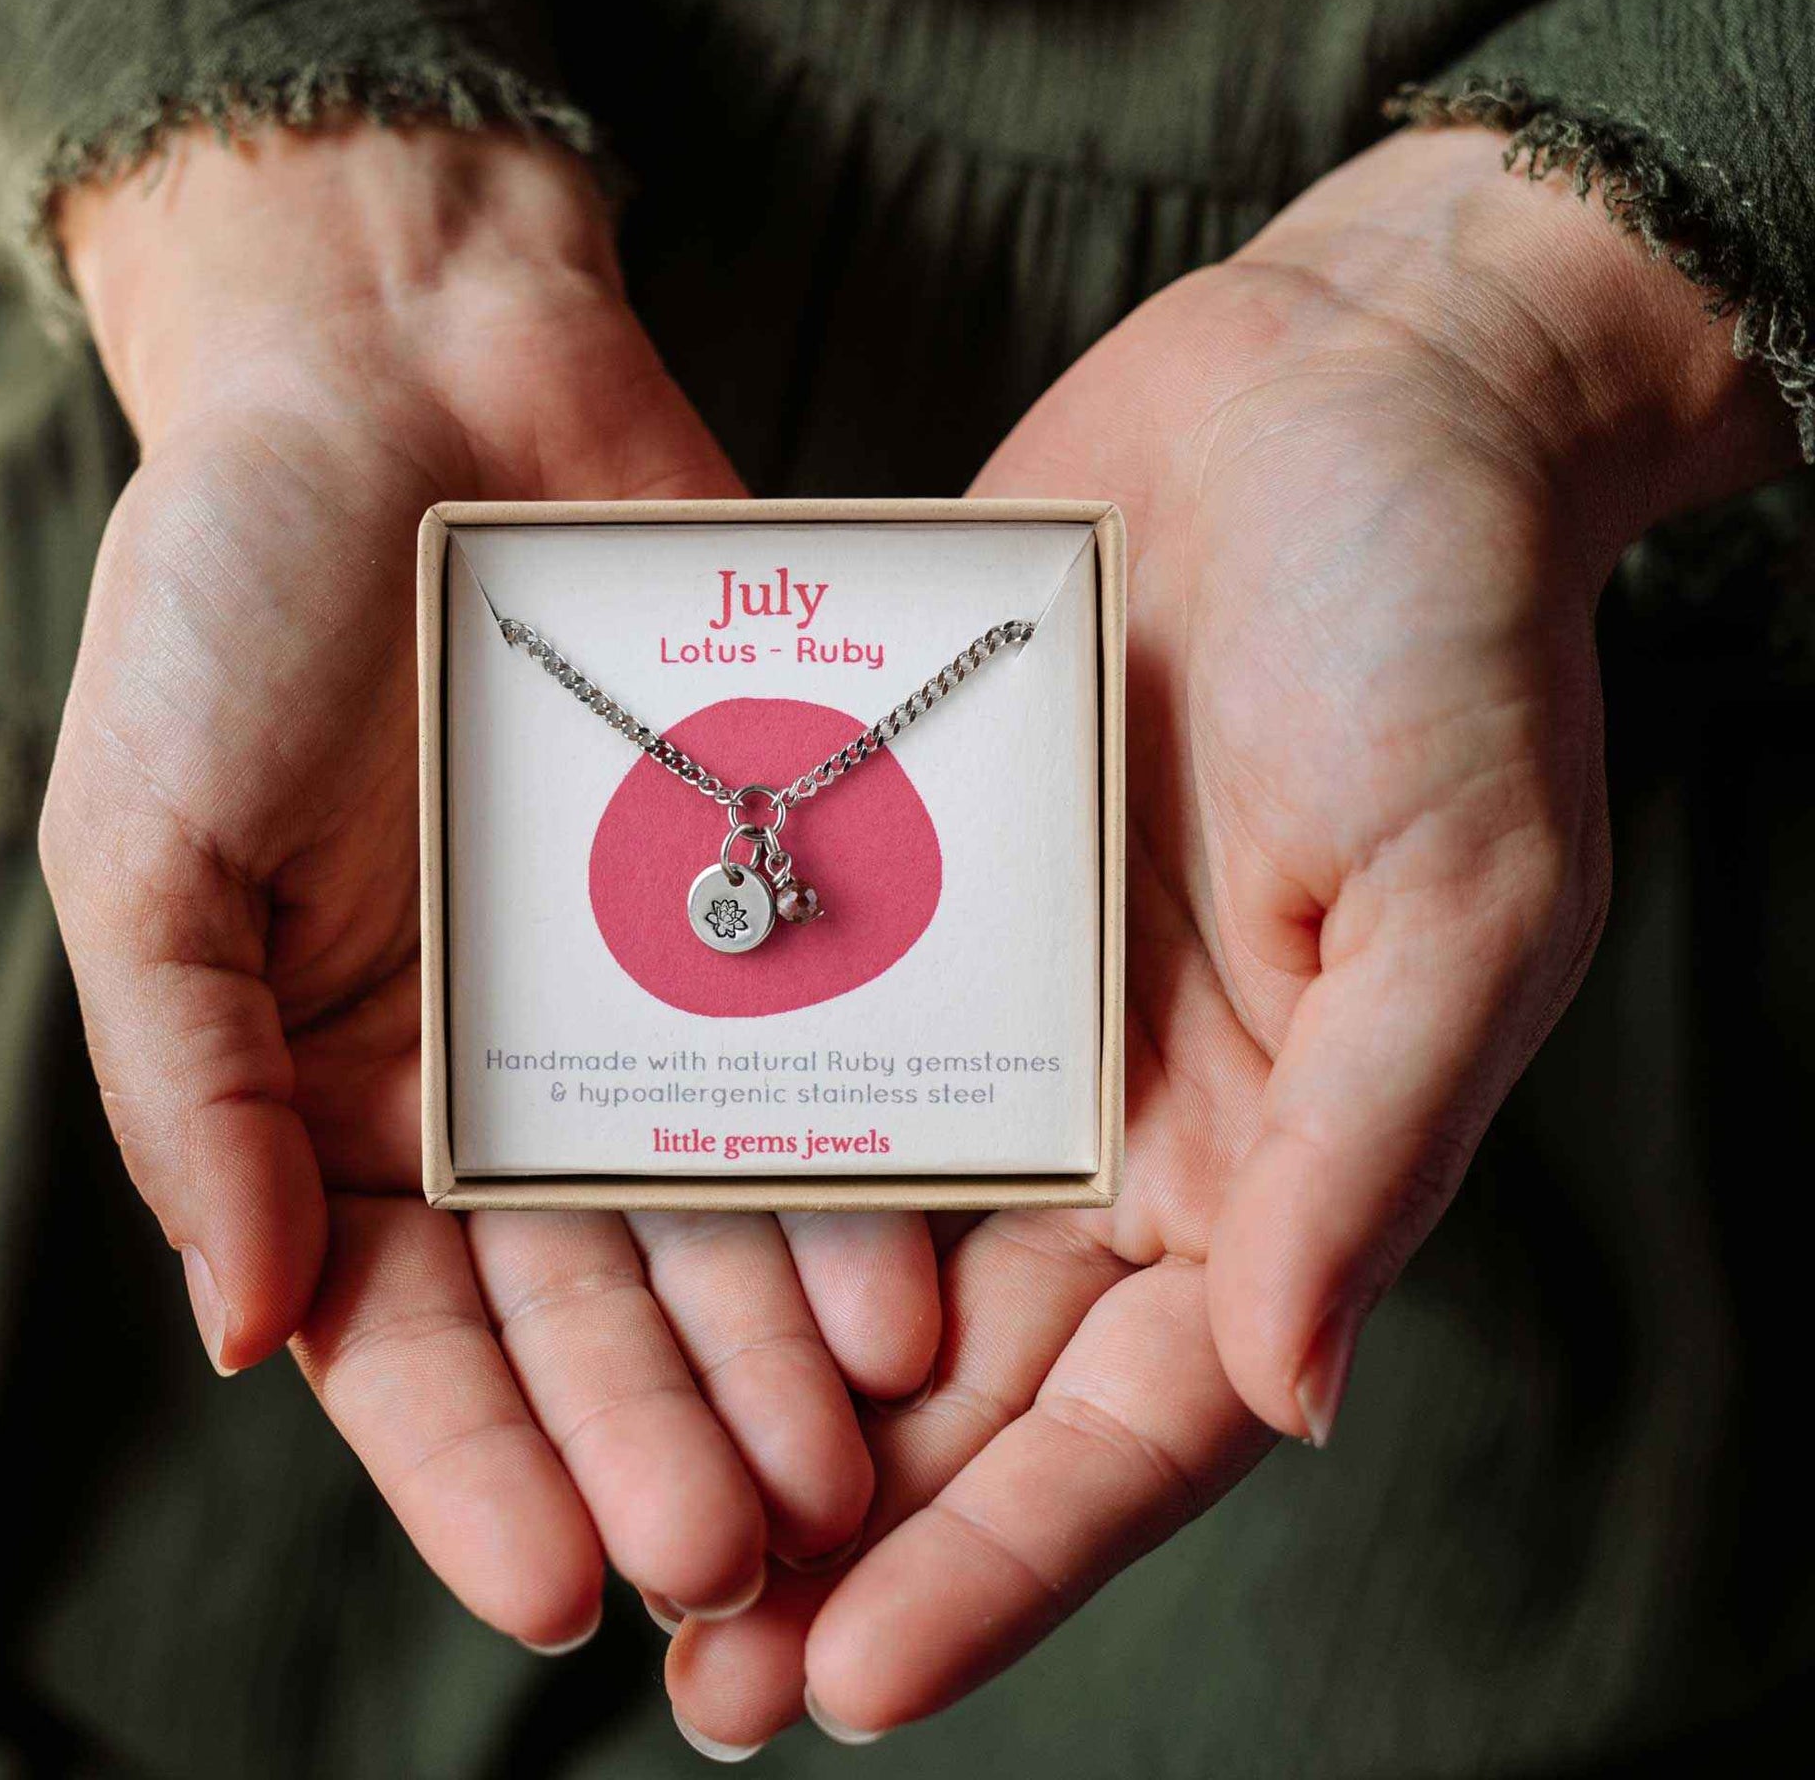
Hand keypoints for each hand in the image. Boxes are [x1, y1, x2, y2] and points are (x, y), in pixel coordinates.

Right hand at [39, 123, 939, 1648]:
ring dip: (775, 1349)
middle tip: (744, 1557)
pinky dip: (854, 1174)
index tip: (559, 1586)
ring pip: (718, 1214)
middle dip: (660, 1435)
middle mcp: (502, 1077)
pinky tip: (912, 1276)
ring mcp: (639, 994)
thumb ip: (192, 1086)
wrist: (409, 373)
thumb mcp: (148, 845)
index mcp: (337, 1094)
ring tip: (851, 1461)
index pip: (405, 1335)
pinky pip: (814, 1059)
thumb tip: (242, 1329)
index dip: (478, 1467)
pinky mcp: (760, 901)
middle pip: (588, 1305)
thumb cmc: (234, 597)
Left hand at [663, 125, 1796, 1745]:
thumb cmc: (1441, 635)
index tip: (847, 1678)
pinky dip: (720, 1157)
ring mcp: (1008, 1011)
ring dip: (747, 1385)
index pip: (1130, 1421)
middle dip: (840, 1529)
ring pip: (863, 1247)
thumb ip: (1368, 1145)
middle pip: (971, 1383)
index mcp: (1269, 1158)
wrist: (1337, 398)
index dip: (1001, 1561)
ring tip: (610, 1506)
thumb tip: (1289, 1390)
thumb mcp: (1455, 893)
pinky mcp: (916, 893)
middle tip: (686, 1667)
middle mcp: (1127, 1118)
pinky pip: (807, 1047)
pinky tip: (595, 1243)